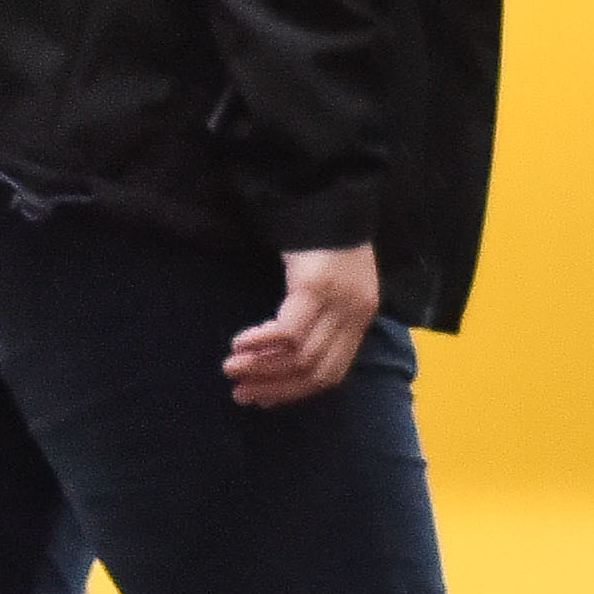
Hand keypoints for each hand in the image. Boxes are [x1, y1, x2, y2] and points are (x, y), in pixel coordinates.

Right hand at [226, 245, 378, 407]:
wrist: (330, 194)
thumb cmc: (323, 237)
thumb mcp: (330, 282)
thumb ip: (319, 315)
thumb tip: (287, 353)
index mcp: (361, 316)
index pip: (332, 373)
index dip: (296, 391)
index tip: (265, 400)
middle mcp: (354, 314)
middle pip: (316, 370)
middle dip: (275, 387)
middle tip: (242, 394)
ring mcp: (338, 301)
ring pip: (300, 355)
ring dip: (262, 367)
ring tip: (232, 370)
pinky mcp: (316, 286)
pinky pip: (287, 330)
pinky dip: (262, 343)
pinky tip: (239, 344)